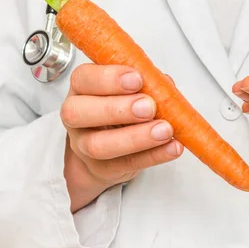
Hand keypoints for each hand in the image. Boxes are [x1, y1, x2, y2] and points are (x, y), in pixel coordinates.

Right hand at [61, 64, 183, 212]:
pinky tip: (173, 147)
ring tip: (165, 130)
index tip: (137, 79)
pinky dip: (153, 156)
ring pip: (99, 144)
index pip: (83, 78)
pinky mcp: (101, 169)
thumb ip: (146, 82)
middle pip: (79, 112)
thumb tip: (165, 84)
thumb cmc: (122, 107)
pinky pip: (125, 164)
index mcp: (82, 87)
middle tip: (149, 107)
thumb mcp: (130, 89)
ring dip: (136, 137)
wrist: (108, 150)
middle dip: (117, 108)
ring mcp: (83, 146)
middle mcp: (75, 116)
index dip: (108, 78)